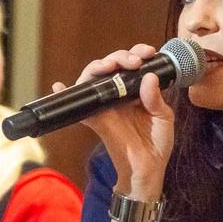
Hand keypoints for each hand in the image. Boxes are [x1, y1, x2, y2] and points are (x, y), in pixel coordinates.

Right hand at [52, 44, 173, 199]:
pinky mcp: (95, 119)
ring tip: (110, 65)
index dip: (137, 53)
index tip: (148, 52)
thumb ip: (155, 98)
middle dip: (121, 56)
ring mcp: (105, 105)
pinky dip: (65, 93)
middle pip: (112, 66)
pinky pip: (78, 105)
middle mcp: (119, 94)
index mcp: (136, 90)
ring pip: (94, 78)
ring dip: (98, 66)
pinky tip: (59, 86)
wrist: (148, 169)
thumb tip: (148, 77)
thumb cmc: (157, 144)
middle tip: (134, 61)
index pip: (132, 65)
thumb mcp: (163, 118)